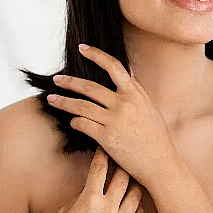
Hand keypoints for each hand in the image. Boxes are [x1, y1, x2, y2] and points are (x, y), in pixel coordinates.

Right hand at [38, 145, 145, 212]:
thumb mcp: (65, 212)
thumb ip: (80, 197)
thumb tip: (92, 188)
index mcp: (89, 200)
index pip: (100, 169)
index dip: (103, 154)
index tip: (105, 147)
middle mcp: (108, 209)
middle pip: (123, 178)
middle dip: (123, 165)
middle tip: (125, 159)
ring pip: (136, 196)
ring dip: (134, 185)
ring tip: (134, 179)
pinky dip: (139, 207)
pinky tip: (135, 203)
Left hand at [46, 43, 177, 187]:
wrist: (160, 163)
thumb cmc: (156, 137)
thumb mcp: (149, 108)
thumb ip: (136, 90)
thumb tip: (127, 71)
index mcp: (135, 94)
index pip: (113, 66)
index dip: (96, 54)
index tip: (82, 48)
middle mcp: (124, 104)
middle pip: (89, 87)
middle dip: (69, 82)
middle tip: (56, 79)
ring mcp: (115, 121)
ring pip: (81, 106)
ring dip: (63, 102)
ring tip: (52, 99)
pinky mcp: (107, 138)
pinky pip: (83, 125)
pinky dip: (75, 122)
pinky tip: (72, 121)